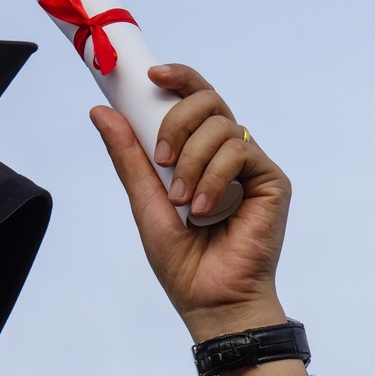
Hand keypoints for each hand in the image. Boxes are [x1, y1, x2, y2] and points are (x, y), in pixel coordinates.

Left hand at [90, 65, 302, 375]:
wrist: (212, 300)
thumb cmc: (181, 260)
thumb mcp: (144, 201)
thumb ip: (128, 156)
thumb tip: (100, 111)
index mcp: (199, 154)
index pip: (195, 100)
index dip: (179, 78)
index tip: (152, 75)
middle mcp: (228, 154)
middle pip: (210, 100)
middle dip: (177, 121)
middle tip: (162, 163)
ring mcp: (252, 166)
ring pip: (223, 126)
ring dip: (193, 163)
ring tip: (183, 204)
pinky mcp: (274, 182)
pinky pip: (241, 152)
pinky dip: (215, 178)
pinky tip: (205, 210)